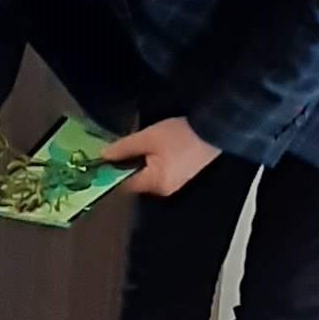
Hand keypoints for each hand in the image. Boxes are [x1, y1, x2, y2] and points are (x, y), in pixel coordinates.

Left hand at [100, 117, 220, 197]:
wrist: (214, 130)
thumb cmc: (179, 135)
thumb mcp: (147, 138)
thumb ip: (124, 148)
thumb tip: (104, 156)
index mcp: (156, 184)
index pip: (124, 185)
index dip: (112, 172)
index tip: (104, 158)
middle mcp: (165, 189)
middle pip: (137, 180)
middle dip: (128, 165)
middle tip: (122, 146)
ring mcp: (175, 183)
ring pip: (148, 174)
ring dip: (141, 161)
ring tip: (139, 144)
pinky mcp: (182, 174)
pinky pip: (160, 170)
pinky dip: (153, 160)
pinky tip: (154, 147)